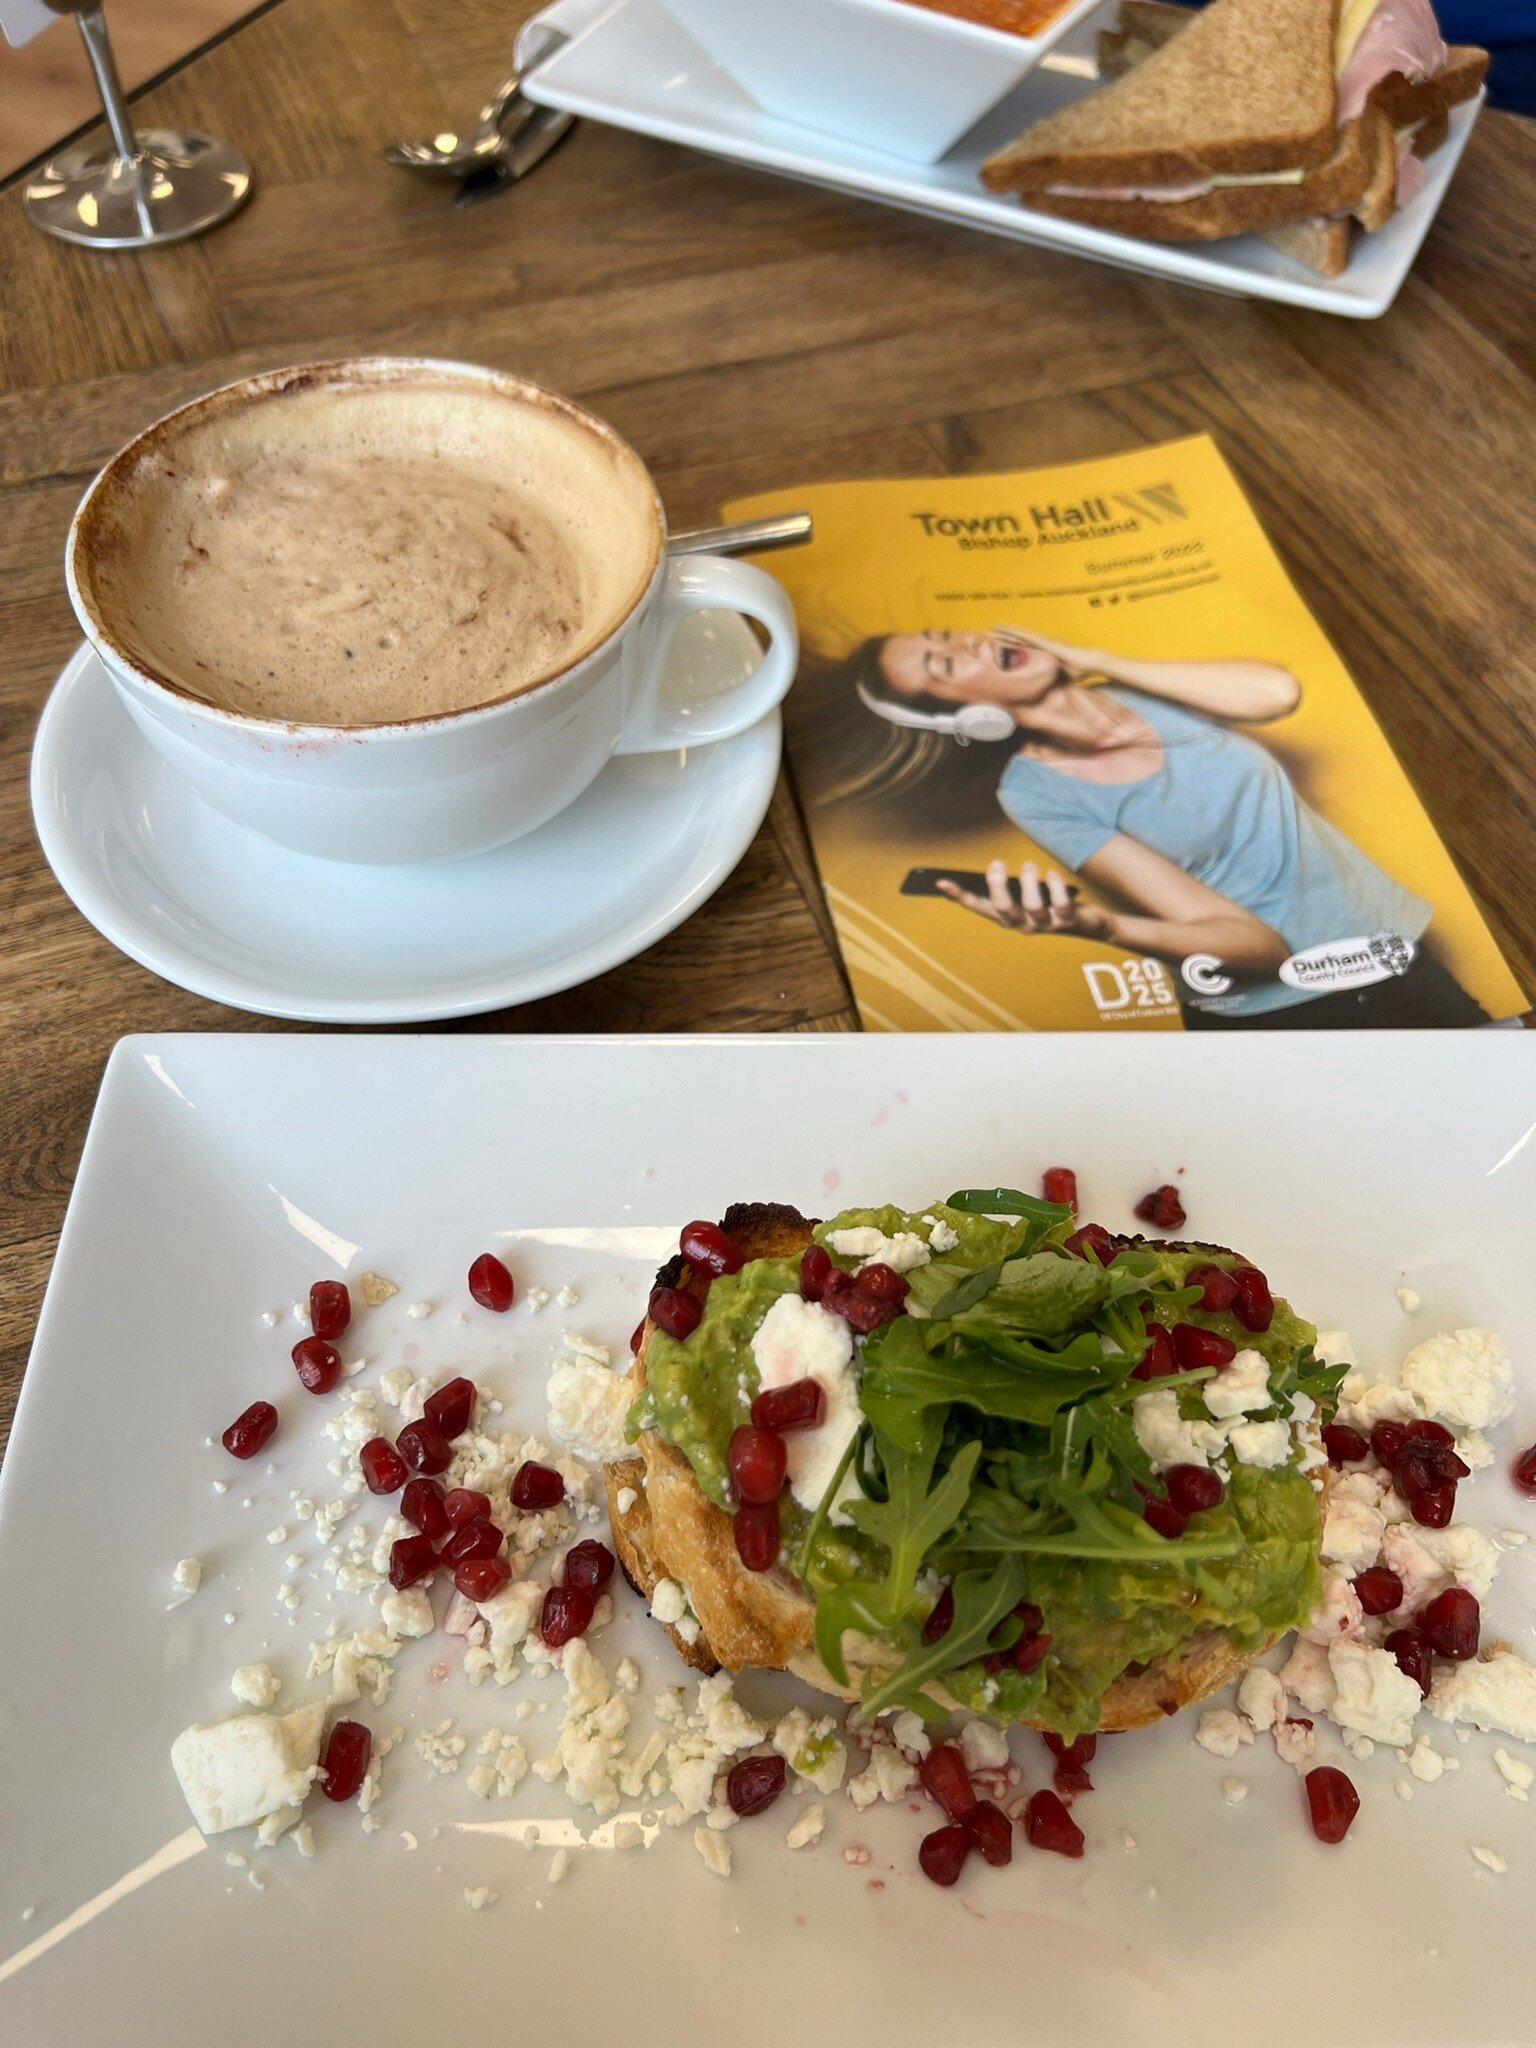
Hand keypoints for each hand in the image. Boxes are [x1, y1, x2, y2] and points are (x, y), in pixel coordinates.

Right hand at [936, 859, 1115, 939]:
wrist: (1089, 923)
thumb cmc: (1052, 904)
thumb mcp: (1025, 895)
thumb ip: (1008, 886)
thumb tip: (988, 867)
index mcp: (1009, 917)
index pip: (979, 907)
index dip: (960, 896)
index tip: (942, 882)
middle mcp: (1023, 925)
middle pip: (1004, 910)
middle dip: (998, 886)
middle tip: (997, 863)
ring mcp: (1046, 926)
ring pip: (1033, 908)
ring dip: (1030, 883)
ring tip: (1030, 866)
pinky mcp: (1068, 922)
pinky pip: (1061, 906)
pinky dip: (1056, 888)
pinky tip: (1054, 874)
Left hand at [993, 627, 1098, 679]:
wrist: (1090, 662)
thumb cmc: (1077, 671)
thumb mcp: (1059, 680)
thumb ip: (1049, 684)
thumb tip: (1043, 698)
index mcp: (1042, 655)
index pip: (1021, 651)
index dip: (1008, 648)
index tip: (996, 647)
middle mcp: (1040, 647)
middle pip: (1018, 642)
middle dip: (1003, 639)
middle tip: (987, 635)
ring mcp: (1043, 644)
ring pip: (1020, 637)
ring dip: (1006, 633)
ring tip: (991, 629)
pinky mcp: (1045, 643)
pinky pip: (1027, 637)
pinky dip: (1015, 633)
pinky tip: (1005, 630)